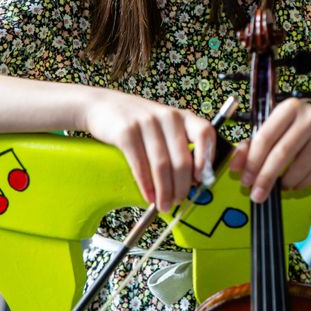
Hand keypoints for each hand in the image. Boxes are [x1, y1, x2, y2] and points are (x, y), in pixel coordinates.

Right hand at [81, 89, 215, 212]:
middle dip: (182, 187)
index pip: (205, 133)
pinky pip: (140, 165)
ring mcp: (147, 123)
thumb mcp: (164, 125)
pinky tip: (149, 195)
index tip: (202, 179)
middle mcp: (168, 117)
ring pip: (162, 165)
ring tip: (163, 205)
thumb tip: (192, 180)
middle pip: (182, 159)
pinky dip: (146, 185)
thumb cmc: (140, 121)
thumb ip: (180, 145)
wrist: (103, 105)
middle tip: (178, 201)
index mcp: (183, 116)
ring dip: (164, 191)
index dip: (206, 158)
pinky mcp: (126, 132)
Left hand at [230, 98, 310, 202]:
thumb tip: (236, 165)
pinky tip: (293, 183)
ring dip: (283, 184)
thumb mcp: (280, 127)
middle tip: (256, 193)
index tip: (244, 177)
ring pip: (297, 169)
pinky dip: (298, 185)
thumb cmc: (305, 129)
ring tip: (277, 187)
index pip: (265, 136)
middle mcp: (310, 119)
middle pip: (281, 154)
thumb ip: (255, 143)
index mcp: (291, 108)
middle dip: (265, 177)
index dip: (252, 160)